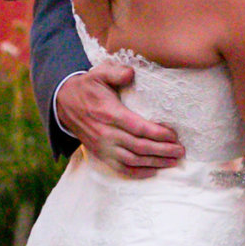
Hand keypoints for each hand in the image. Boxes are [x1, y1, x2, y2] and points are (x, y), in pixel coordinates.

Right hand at [56, 61, 184, 176]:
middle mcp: (105, 133)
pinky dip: (138, 173)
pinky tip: (153, 171)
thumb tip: (131, 73)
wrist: (63, 103)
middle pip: (139, 147)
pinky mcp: (100, 154)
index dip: (158, 133)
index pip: (138, 127)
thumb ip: (116, 72)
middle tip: (180, 151)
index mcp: (109, 113)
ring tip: (173, 161)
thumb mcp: (99, 73)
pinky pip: (120, 168)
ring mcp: (102, 147)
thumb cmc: (88, 87)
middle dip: (162, 150)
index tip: (174, 135)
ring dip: (155, 163)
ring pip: (132, 161)